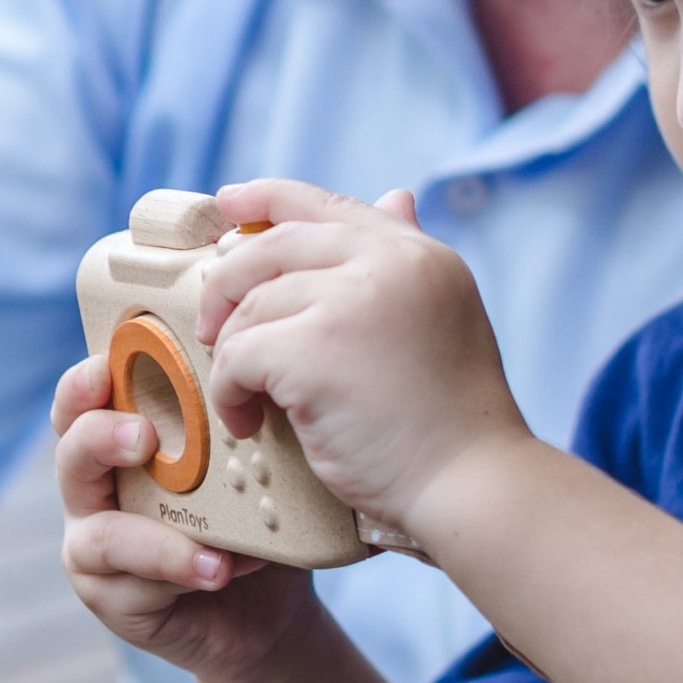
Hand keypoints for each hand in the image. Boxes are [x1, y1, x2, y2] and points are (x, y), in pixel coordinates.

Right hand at [52, 356, 318, 682]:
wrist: (267, 607)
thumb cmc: (249, 522)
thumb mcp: (245, 469)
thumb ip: (233, 432)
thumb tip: (251, 392)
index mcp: (117, 445)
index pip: (83, 403)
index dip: (84, 383)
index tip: (106, 367)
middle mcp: (94, 493)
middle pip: (72, 455)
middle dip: (100, 438)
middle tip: (142, 436)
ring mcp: (96, 552)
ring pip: (101, 536)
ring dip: (156, 538)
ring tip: (210, 545)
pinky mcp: (113, 601)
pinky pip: (134, 585)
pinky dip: (180, 572)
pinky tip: (220, 571)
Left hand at [195, 181, 533, 547]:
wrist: (470, 484)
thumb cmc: (452, 421)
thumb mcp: (440, 317)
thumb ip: (404, 266)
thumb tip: (398, 198)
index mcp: (419, 254)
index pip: (329, 205)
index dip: (270, 198)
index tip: (229, 203)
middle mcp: (388, 262)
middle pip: (274, 245)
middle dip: (229, 283)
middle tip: (211, 327)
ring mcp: (350, 300)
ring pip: (251, 306)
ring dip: (233, 355)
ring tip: (248, 399)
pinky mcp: (313, 348)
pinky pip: (238, 354)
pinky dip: (230, 391)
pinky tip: (249, 420)